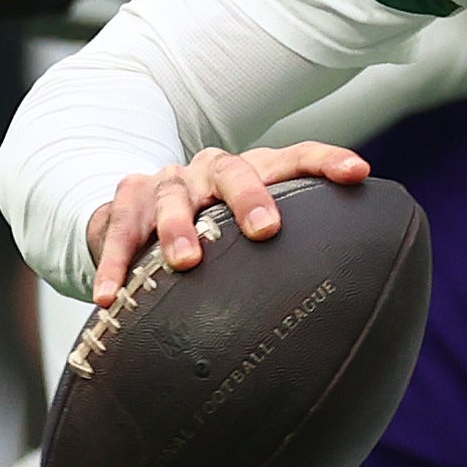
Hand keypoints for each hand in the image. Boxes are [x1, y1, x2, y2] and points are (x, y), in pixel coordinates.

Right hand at [84, 141, 369, 308]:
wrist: (139, 211)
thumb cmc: (215, 230)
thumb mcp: (250, 231)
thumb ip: (294, 253)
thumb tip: (353, 307)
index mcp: (251, 171)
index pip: (295, 158)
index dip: (326, 161)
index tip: (358, 172)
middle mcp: (210, 171)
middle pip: (233, 171)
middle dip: (249, 197)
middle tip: (265, 229)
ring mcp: (166, 184)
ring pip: (173, 198)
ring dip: (178, 229)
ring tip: (185, 263)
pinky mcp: (125, 204)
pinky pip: (119, 234)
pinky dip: (114, 265)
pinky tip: (108, 296)